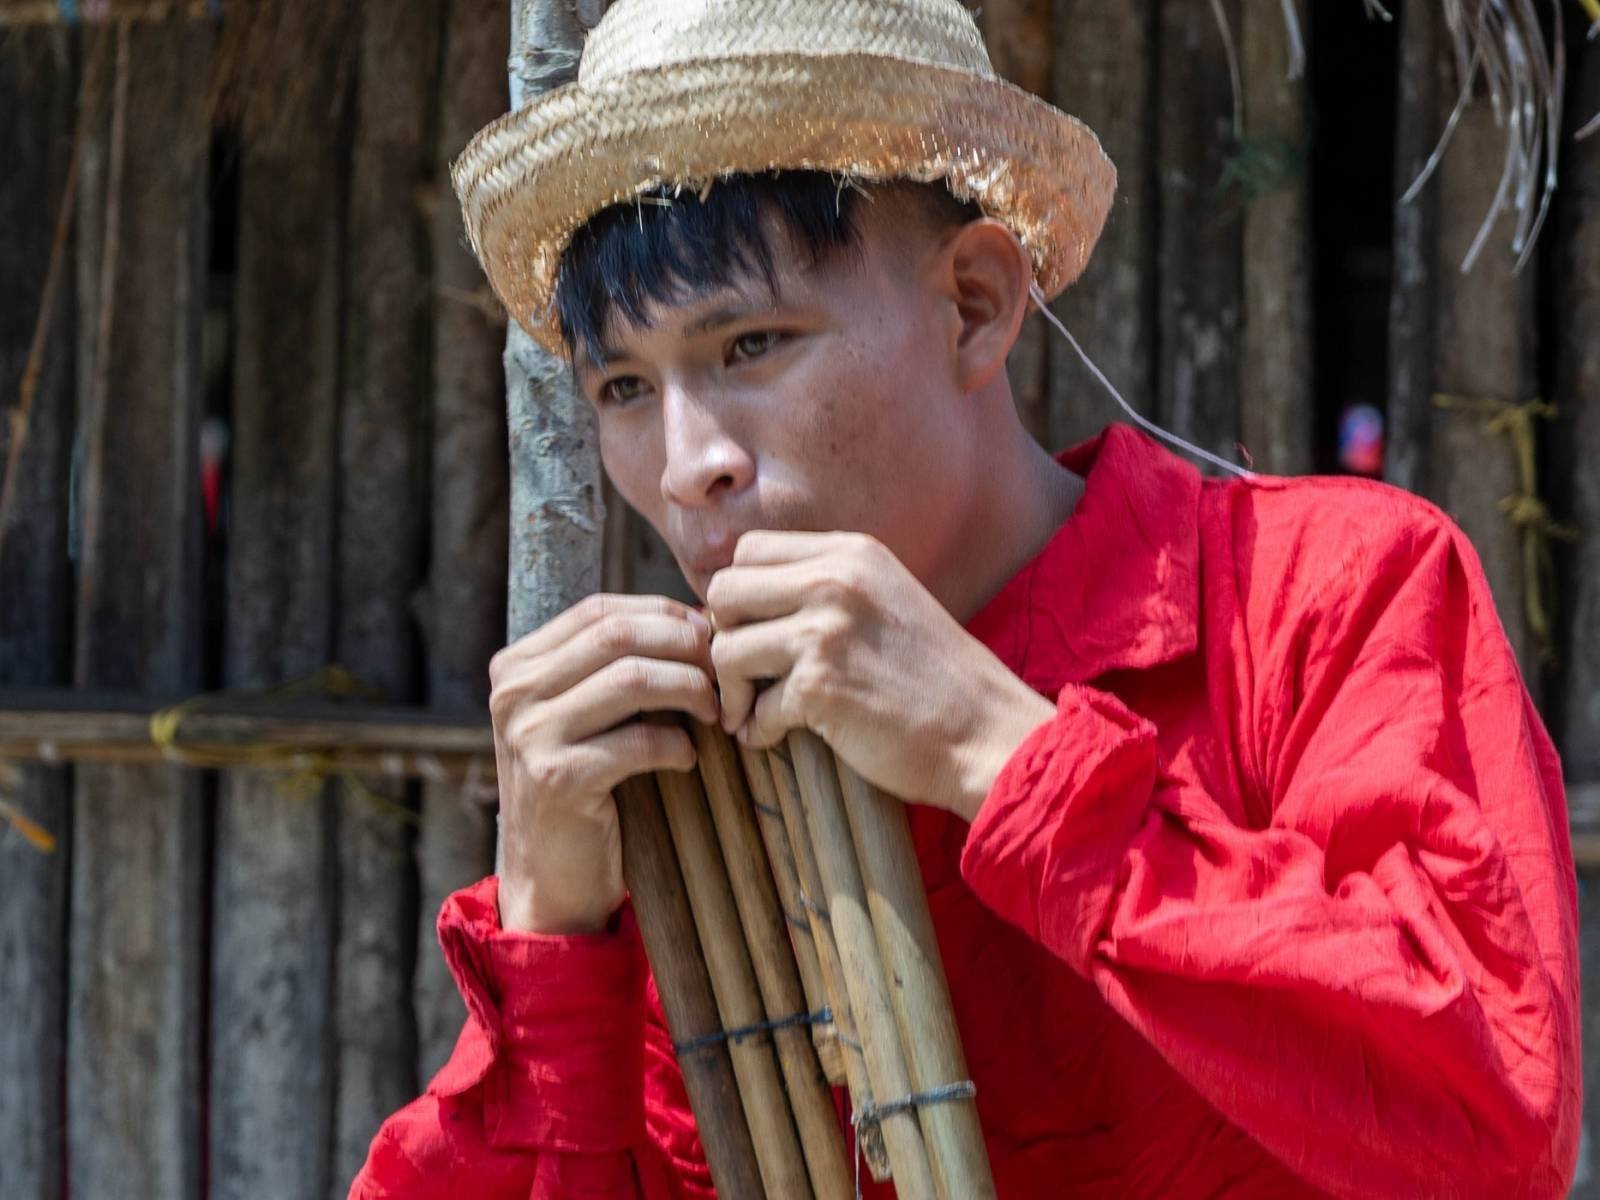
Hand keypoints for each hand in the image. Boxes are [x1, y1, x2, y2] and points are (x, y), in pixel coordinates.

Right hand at [489, 594, 718, 932]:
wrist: (551, 876)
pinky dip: (676, 745)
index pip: (599, 610)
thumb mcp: (583, 714)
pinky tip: (688, 759)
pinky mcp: (557, 778)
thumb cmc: (585, 786)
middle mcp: (513, 692)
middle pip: (617, 635)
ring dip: (689, 690)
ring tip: (713, 712)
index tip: (706, 636)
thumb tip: (696, 621)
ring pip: (631, 678)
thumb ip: (614, 666)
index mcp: (517, 665)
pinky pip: (638, 741)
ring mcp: (529, 735)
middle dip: (683, 646)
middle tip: (721, 673)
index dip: (662, 615)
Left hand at [706, 531, 1053, 820]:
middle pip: (724, 591)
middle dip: (724, 637)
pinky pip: (755, 707)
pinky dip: (758, 729)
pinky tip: (775, 736)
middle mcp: (835, 579)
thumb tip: (737, 600)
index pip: (748, 550)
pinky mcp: (821, 686)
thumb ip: (823, 587)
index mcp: (850, 552)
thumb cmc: (933, 676)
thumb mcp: (884, 598)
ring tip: (752, 712)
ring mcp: (826, 631)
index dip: (738, 595)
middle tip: (744, 676)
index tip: (751, 632)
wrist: (986, 732)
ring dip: (733, 690)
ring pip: (726, 649)